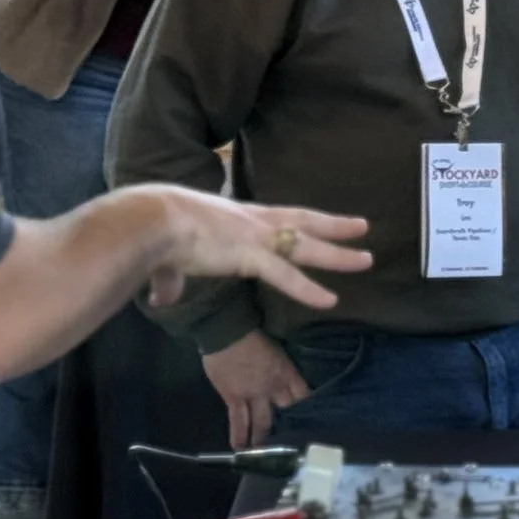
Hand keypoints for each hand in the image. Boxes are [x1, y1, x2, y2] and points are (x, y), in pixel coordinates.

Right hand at [130, 186, 370, 312]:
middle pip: (303, 222)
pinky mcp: (250, 255)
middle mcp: (252, 222)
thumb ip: (170, 280)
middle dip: (335, 226)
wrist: (151, 220)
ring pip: (307, 246)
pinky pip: (286, 275)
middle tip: (363, 228)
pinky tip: (330, 300)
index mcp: (236, 217)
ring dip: (338, 255)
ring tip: (367, 260)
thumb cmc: (156, 231)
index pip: (280, 217)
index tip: (326, 221)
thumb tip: (157, 297)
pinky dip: (308, 289)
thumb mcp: (168, 254)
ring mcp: (255, 237)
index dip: (304, 220)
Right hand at [202, 332, 310, 449]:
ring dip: (263, 438)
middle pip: (285, 411)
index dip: (307, 407)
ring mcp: (252, 395)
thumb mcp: (277, 350)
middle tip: (291, 444)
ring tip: (264, 454)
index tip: (311, 420)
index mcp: (285, 372)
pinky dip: (238, 435)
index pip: (302, 394)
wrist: (225, 333)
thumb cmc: (252, 336)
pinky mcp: (233, 398)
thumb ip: (283, 369)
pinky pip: (238, 421)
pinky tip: (239, 448)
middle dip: (288, 427)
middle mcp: (272, 387)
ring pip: (261, 422)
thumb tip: (286, 382)